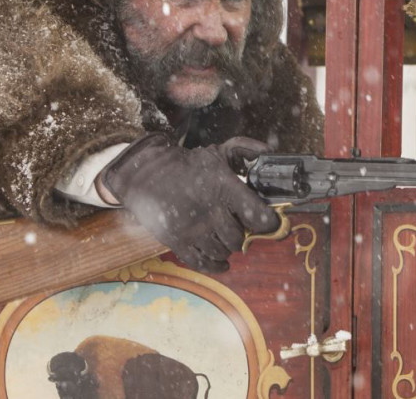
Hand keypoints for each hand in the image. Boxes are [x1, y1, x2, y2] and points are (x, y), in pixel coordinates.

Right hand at [96, 134, 279, 271]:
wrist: (146, 174)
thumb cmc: (187, 165)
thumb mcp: (218, 150)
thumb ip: (245, 148)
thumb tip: (269, 150)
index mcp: (224, 189)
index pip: (259, 216)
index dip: (268, 222)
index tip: (269, 222)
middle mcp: (211, 212)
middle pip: (239, 237)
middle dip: (242, 233)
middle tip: (238, 227)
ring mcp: (193, 229)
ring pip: (223, 251)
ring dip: (227, 247)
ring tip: (224, 238)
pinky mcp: (178, 241)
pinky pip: (203, 263)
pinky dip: (215, 266)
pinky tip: (223, 263)